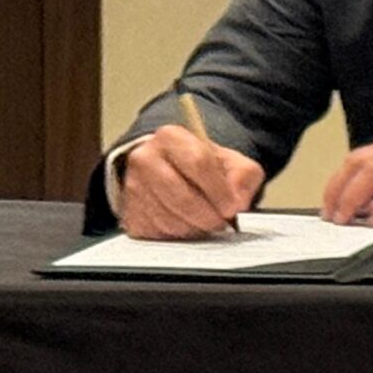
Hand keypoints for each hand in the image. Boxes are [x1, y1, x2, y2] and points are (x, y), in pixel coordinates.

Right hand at [117, 124, 263, 239]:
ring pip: (168, 218)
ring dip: (194, 228)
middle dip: (206, 215)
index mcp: (171, 137)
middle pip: (179, 195)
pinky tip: (189, 226)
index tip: (232, 207)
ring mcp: (133, 188)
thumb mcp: (231, 160)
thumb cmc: (201, 165)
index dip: (218, 189)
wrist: (172, 169)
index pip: (197, 162)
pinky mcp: (129, 214)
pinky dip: (178, 235)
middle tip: (222, 222)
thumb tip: (238, 201)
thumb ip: (243, 176)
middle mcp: (146, 159)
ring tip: (208, 223)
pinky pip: (156, 233)